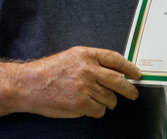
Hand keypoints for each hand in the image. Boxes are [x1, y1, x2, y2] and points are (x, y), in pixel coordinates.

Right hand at [18, 46, 140, 118]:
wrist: (29, 84)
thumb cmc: (49, 71)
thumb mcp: (72, 57)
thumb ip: (92, 62)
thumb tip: (115, 72)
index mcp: (86, 55)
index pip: (116, 60)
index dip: (130, 68)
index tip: (137, 74)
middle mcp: (87, 69)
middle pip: (118, 81)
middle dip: (129, 90)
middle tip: (133, 94)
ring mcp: (85, 87)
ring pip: (110, 99)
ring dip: (108, 102)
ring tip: (96, 99)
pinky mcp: (80, 104)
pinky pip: (99, 111)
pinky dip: (97, 111)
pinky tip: (87, 106)